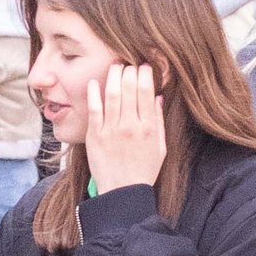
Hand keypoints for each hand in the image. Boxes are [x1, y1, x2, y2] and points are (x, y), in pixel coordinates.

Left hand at [86, 62, 168, 194]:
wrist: (123, 192)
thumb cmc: (144, 170)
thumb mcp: (160, 147)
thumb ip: (158, 120)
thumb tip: (157, 97)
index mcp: (148, 128)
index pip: (146, 91)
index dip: (144, 74)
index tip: (143, 66)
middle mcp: (130, 126)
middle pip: (129, 88)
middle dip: (129, 70)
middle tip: (128, 63)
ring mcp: (111, 130)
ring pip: (112, 94)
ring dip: (113, 75)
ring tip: (115, 66)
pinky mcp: (95, 135)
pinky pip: (94, 109)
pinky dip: (94, 93)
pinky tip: (96, 82)